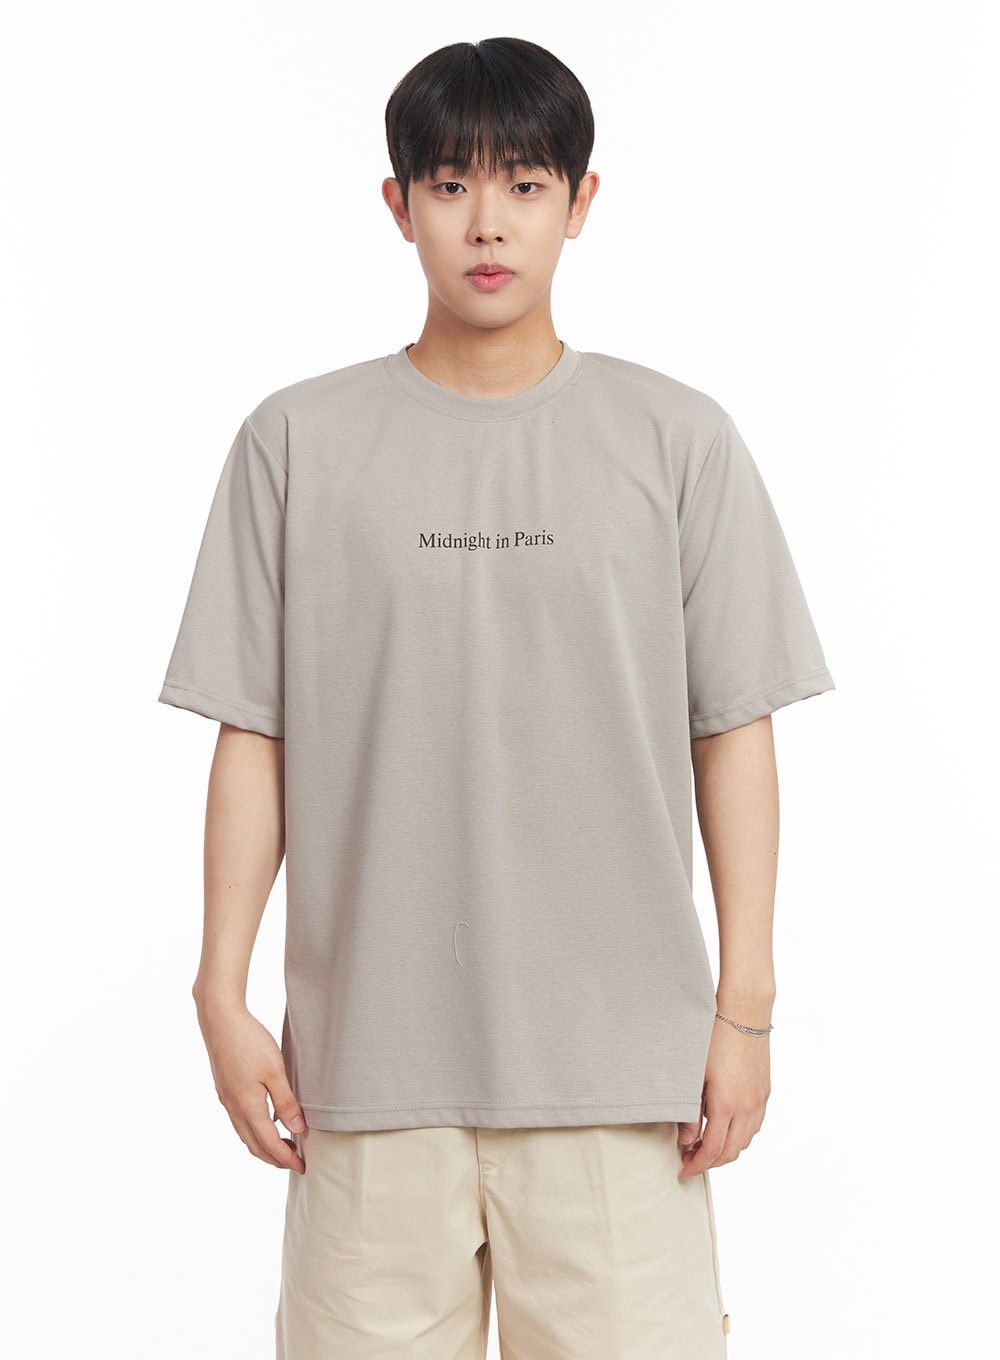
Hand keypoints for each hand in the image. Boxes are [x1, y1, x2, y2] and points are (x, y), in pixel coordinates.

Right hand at [194, 1000, 306, 1173]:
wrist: (220, 1019)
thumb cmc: (249, 1041)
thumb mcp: (274, 1071)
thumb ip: (286, 1102)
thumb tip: (297, 1130)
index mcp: (247, 1106)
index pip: (268, 1143)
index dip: (285, 1158)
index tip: (301, 1167)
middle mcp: (233, 1108)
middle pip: (254, 1145)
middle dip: (274, 1158)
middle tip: (294, 1163)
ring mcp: (226, 1099)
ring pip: (245, 1134)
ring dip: (263, 1145)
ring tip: (283, 1146)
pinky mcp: (225, 1089)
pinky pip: (240, 1121)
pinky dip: (254, 1130)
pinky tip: (267, 1121)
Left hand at [676, 1016, 769, 1179]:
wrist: (744, 1014)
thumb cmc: (714, 1038)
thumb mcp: (694, 1074)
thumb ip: (690, 1112)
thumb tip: (686, 1140)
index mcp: (726, 1104)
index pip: (712, 1150)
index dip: (697, 1165)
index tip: (684, 1170)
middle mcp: (747, 1107)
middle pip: (730, 1152)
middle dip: (710, 1162)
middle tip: (690, 1160)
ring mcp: (758, 1101)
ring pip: (744, 1142)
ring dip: (725, 1151)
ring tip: (705, 1146)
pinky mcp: (764, 1093)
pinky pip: (754, 1127)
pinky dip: (739, 1137)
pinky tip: (725, 1130)